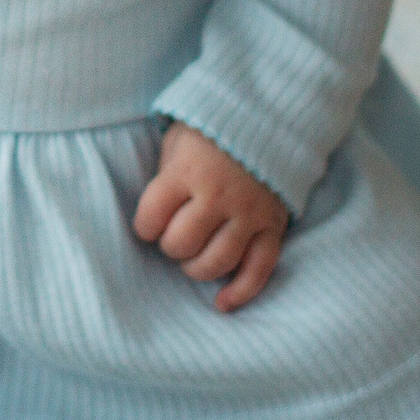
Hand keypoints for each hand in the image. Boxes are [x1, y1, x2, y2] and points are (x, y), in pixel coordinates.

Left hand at [133, 121, 288, 312]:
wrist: (268, 117)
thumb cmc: (210, 133)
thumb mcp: (177, 141)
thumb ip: (165, 175)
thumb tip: (154, 217)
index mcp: (187, 172)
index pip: (151, 218)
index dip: (145, 226)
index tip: (150, 223)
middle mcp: (218, 195)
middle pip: (181, 244)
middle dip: (171, 247)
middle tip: (174, 236)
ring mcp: (249, 213)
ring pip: (216, 262)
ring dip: (197, 268)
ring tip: (194, 257)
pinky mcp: (273, 226)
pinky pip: (258, 270)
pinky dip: (240, 292)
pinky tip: (222, 303)